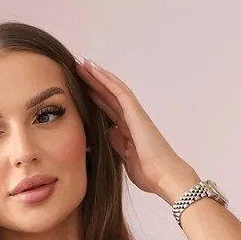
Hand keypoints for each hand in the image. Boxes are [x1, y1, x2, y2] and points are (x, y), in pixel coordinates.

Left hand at [75, 57, 197, 201]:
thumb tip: (109, 133)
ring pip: (113, 88)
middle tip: (76, 69)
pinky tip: (93, 70)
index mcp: (128, 130)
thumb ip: (118, 144)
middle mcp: (131, 118)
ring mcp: (134, 113)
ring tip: (81, 62)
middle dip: (93, 82)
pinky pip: (119, 91)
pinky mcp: (135, 112)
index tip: (79, 89)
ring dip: (97, 75)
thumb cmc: (149, 174)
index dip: (94, 97)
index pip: (108, 109)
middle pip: (108, 95)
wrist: (164, 177)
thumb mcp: (126, 158)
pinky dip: (106, 79)